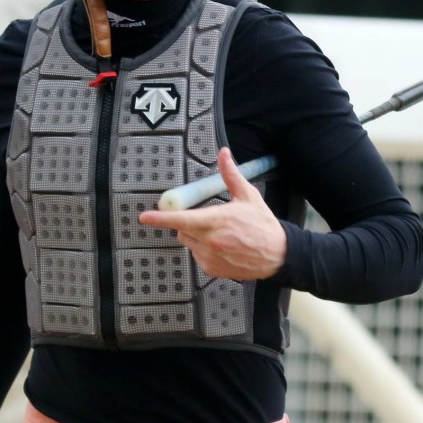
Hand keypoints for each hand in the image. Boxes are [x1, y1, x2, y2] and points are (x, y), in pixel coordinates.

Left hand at [139, 147, 287, 279]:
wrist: (277, 254)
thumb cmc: (263, 225)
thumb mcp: (248, 196)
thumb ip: (230, 174)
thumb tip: (223, 154)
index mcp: (217, 220)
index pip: (183, 219)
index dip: (161, 218)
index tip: (145, 217)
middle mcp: (211, 241)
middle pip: (181, 229)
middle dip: (186, 221)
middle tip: (205, 217)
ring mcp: (210, 257)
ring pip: (188, 242)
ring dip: (194, 235)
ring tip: (218, 233)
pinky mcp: (211, 269)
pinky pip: (196, 255)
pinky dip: (202, 249)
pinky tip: (221, 246)